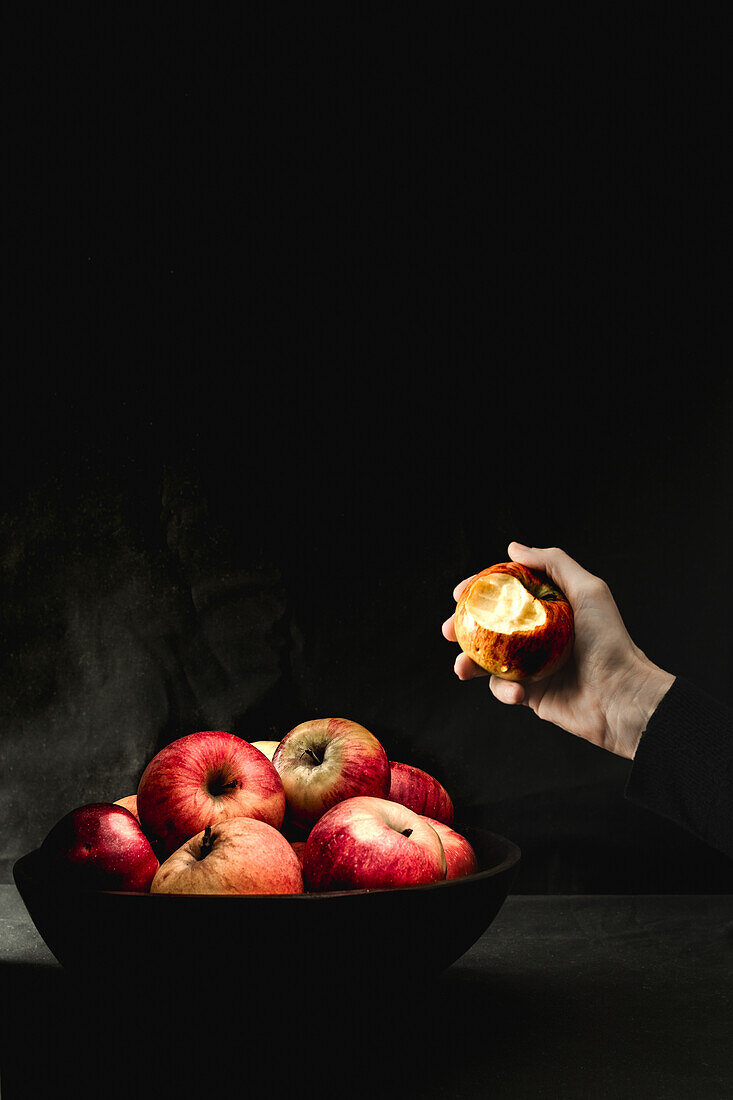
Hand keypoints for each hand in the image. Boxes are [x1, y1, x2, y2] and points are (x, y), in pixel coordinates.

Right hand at [442, 543, 674, 759]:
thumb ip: (553, 563)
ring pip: (487, 660)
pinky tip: (516, 693)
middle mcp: (536, 635)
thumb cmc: (611, 641)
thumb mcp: (588, 590)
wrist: (623, 697)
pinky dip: (503, 692)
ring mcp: (531, 666)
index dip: (479, 591)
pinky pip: (504, 690)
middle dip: (462, 628)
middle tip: (449, 630)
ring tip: (462, 667)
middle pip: (488, 626)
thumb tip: (513, 546)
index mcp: (547, 609)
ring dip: (469, 663)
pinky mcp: (531, 694)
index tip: (459, 593)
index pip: (505, 593)